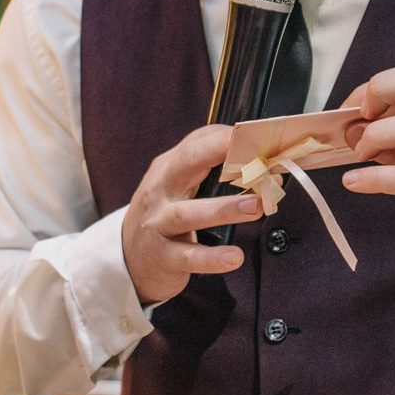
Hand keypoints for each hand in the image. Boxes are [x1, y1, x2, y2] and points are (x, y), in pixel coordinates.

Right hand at [119, 124, 259, 304]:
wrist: (128, 260)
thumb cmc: (164, 217)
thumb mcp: (178, 186)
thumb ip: (212, 171)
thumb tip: (265, 164)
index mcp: (169, 168)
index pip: (198, 142)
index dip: (230, 136)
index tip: (261, 134)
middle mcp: (161, 191)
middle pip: (186, 162)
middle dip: (221, 151)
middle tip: (257, 154)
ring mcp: (158, 223)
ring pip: (188, 213)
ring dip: (224, 208)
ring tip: (256, 207)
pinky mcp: (162, 257)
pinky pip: (188, 256)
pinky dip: (212, 257)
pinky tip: (234, 257)